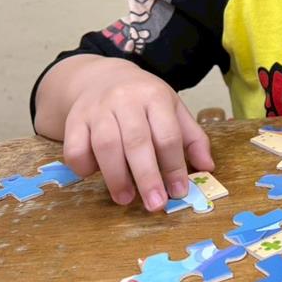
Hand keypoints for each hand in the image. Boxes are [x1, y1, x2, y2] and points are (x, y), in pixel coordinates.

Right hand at [60, 58, 213, 209]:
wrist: (102, 77)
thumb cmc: (144, 99)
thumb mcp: (173, 109)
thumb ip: (191, 137)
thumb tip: (208, 166)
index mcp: (156, 96)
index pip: (168, 134)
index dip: (175, 166)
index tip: (179, 191)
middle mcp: (126, 99)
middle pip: (137, 141)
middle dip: (147, 177)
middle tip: (155, 204)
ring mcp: (97, 108)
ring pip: (105, 144)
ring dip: (116, 177)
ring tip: (126, 199)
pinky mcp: (74, 119)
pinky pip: (74, 147)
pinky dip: (83, 165)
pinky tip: (94, 175)